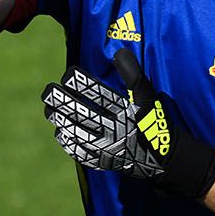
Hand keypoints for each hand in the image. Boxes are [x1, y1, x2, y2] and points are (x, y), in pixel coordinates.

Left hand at [41, 48, 214, 198]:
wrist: (166, 159)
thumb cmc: (156, 123)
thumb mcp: (149, 98)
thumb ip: (134, 76)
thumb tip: (120, 52)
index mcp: (127, 112)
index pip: (100, 95)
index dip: (82, 84)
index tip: (68, 74)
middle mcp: (117, 131)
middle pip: (83, 114)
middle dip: (63, 102)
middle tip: (48, 90)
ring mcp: (110, 149)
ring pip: (79, 133)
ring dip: (61, 121)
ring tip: (49, 110)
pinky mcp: (106, 163)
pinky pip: (82, 154)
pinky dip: (69, 143)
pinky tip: (59, 132)